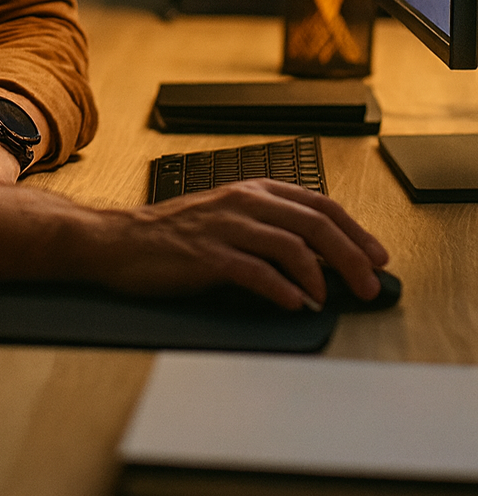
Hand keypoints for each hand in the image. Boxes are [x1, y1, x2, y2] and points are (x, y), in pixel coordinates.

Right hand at [105, 179, 389, 309]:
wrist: (119, 242)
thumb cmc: (174, 237)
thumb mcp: (228, 221)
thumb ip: (270, 232)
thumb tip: (323, 261)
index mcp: (252, 191)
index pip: (318, 204)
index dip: (354, 231)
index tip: (377, 257)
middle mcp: (242, 203)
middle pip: (313, 224)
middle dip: (350, 256)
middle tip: (369, 285)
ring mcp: (224, 228)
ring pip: (290, 244)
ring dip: (319, 276)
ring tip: (330, 299)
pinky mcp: (205, 256)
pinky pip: (254, 271)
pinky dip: (281, 289)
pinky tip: (294, 303)